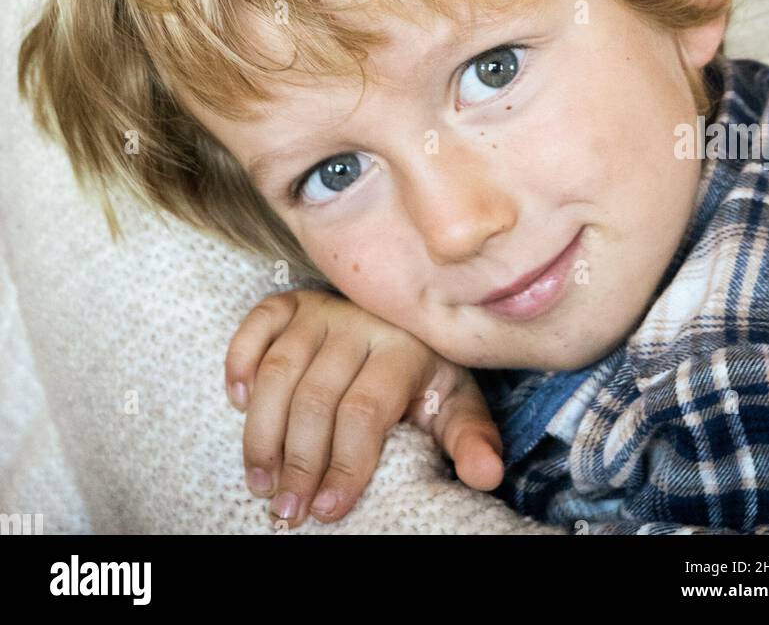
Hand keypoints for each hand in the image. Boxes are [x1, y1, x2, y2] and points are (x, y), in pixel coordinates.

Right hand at [225, 288, 503, 527]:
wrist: (404, 325)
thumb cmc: (425, 380)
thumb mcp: (454, 407)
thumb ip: (470, 440)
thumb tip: (487, 475)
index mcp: (403, 349)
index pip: (364, 412)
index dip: (343, 465)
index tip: (326, 511)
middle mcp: (359, 322)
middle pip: (315, 397)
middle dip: (297, 462)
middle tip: (285, 510)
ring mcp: (321, 309)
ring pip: (279, 370)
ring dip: (261, 430)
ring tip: (260, 481)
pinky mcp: (290, 302)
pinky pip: (256, 324)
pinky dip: (239, 361)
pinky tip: (235, 403)